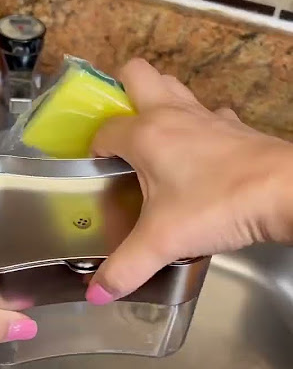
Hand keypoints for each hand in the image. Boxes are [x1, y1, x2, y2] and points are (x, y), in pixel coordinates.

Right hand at [86, 58, 292, 303]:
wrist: (283, 192)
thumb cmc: (218, 204)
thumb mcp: (162, 242)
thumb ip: (125, 268)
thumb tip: (97, 294)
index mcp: (146, 134)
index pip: (105, 129)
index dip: (95, 148)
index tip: (98, 171)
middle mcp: (173, 114)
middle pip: (137, 74)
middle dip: (121, 92)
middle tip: (119, 130)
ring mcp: (207, 117)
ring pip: (173, 88)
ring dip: (159, 102)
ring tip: (152, 138)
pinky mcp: (234, 128)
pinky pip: (209, 115)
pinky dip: (198, 126)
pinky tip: (198, 154)